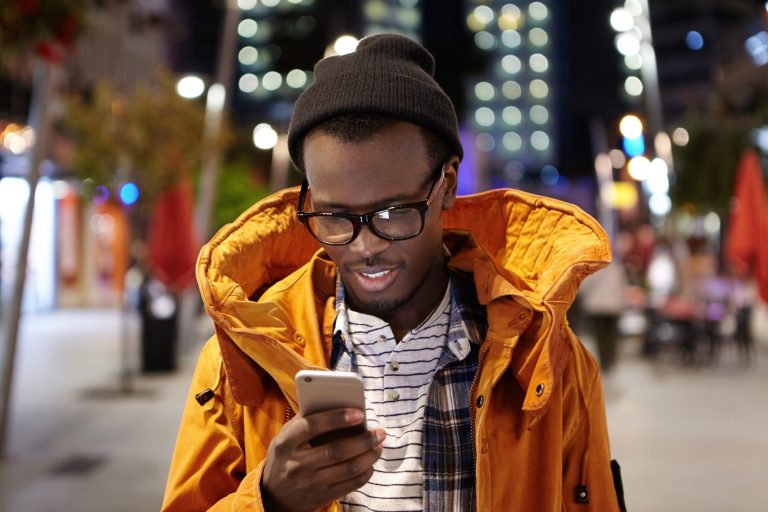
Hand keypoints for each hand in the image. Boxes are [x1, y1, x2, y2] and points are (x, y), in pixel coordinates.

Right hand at [261, 408, 384, 511]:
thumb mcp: (285, 436)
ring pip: (347, 469)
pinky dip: (365, 473)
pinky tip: (371, 463)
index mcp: (286, 442)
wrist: (273, 495)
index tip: (359, 413)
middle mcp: (296, 464)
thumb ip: (305, 420)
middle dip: (363, 440)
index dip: (337, 418)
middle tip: (379, 432)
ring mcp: (309, 483)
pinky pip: (349, 485)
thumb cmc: (285, 456)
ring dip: (369, 456)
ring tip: (379, 445)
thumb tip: (338, 403)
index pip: (312, 426)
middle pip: (336, 450)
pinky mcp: (321, 496)